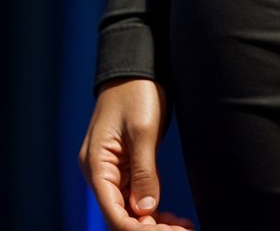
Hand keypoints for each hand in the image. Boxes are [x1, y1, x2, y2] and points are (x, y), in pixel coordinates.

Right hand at [79, 79, 195, 228]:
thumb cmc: (136, 91)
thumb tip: (146, 210)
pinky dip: (152, 210)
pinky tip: (173, 218)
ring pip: (130, 209)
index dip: (137, 229)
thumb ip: (144, 171)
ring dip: (154, 222)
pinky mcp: (125, 165)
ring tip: (183, 227)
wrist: (137, 65)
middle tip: (182, 230)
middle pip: (121, 214)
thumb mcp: (142, 130)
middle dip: (150, 228)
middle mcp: (100, 172)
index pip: (113, 211)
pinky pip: (136, 196)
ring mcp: (112, 170)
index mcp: (96, 164)